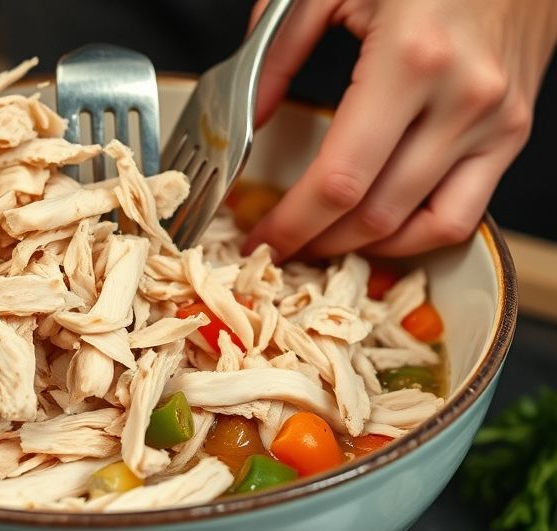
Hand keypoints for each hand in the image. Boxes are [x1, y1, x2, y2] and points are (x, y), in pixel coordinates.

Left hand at [243, 0, 556, 259]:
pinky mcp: (515, 130)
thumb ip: (278, 52)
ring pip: (425, 227)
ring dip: (367, 249)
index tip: (260, 240)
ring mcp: (496, 121)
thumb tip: (246, 120)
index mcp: (410, 60)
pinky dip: (417, 233)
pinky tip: (380, 228)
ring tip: (324, 243)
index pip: (340, 179)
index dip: (293, 224)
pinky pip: (465, 212)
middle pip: (378, 214)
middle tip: (281, 247)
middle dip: (319, 243)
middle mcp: (461, 99)